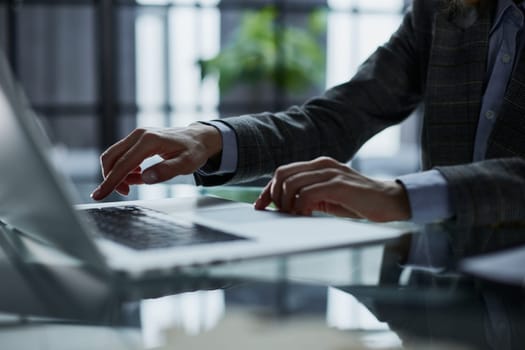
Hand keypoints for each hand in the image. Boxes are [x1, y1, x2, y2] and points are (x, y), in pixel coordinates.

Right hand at [91, 123, 221, 199]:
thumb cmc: (193, 151)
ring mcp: (137, 135)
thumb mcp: (186, 164)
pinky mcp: (137, 139)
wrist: (198, 138)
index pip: (124, 164)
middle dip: (111, 178)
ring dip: (118, 174)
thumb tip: (145, 178)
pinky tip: (138, 176)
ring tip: (135, 185)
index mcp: (149, 140)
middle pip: (111, 157)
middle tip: (124, 193)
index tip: (99, 195)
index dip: (111, 181)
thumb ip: (167, 171)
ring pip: (114, 156)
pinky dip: (125, 169)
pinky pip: (122, 155)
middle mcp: (139, 134)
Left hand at [254, 156, 410, 221]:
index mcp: (318, 165)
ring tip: (293, 216)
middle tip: (279, 213)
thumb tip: (283, 205)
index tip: (260, 206)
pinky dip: (300, 206)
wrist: (389, 201)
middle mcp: (322, 164)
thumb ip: (308, 194)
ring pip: (291, 183)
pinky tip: (306, 216)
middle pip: (282, 174)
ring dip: (286, 203)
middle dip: (273, 196)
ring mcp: (330, 172)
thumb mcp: (327, 196)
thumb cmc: (358, 202)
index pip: (283, 172)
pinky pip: (307, 193)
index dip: (267, 190)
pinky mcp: (338, 184)